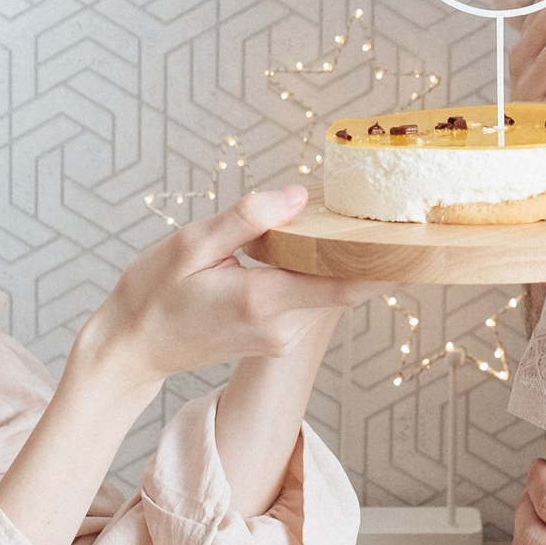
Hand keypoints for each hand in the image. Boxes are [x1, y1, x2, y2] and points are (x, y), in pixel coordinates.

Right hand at [81, 187, 387, 387]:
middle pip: (340, 285)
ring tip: (324, 223)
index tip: (414, 241)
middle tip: (371, 210)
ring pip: (321, 291)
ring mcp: (277, 339)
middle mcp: (279, 327)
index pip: (345, 285)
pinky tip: (294, 249)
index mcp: (262, 299)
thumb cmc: (153, 294)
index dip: (384, 265)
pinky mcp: (273, 341)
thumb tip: (299, 196)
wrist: (131, 348)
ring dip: (326, 261)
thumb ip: (249, 219)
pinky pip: (304, 301)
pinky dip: (307, 275)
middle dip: (355, 250)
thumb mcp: (192, 244)